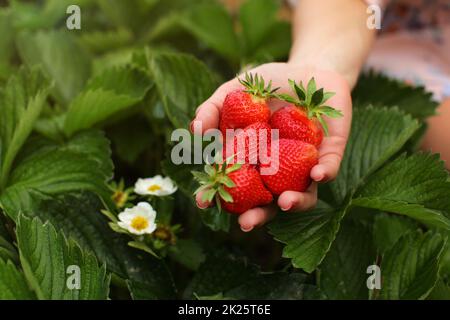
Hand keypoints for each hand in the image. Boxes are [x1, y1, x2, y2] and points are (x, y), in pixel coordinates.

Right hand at [192, 62, 351, 231]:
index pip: (236, 184)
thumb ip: (213, 108)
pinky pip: (329, 167)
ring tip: (284, 202)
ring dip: (294, 202)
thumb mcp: (235, 91)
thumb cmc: (268, 84)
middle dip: (257, 215)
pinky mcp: (330, 152)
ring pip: (303, 194)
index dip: (219, 195)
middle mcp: (279, 169)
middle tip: (245, 222)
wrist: (307, 70)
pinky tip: (317, 174)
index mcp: (254, 159)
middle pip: (267, 201)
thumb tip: (194, 130)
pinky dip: (324, 172)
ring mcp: (305, 164)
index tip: (203, 202)